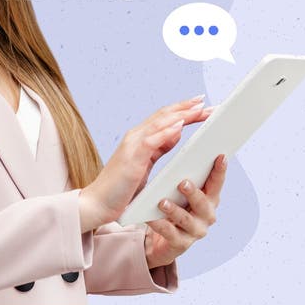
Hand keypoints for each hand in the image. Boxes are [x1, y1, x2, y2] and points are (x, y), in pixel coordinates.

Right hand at [78, 96, 214, 230]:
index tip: (201, 105)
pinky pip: (152, 140)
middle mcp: (135, 136)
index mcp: (139, 139)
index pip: (164, 118)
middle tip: (206, 100)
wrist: (98, 203)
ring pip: (160, 122)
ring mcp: (132, 145)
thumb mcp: (145, 165)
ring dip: (182, 114)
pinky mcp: (132, 157)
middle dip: (187, 107)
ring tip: (199, 107)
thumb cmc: (121, 188)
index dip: (183, 110)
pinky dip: (167, 131)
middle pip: (165, 115)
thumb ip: (159, 148)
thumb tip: (176, 133)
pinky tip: (181, 125)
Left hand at [144, 154, 227, 269]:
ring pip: (187, 220)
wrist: (154, 239)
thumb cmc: (167, 206)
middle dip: (195, 193)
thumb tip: (178, 129)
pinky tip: (151, 218)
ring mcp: (193, 231)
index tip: (220, 156)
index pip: (216, 181)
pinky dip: (160, 225)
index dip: (220, 170)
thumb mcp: (175, 186)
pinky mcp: (179, 245)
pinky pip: (170, 234)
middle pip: (205, 203)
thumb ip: (181, 164)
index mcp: (207, 197)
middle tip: (183, 182)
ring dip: (175, 210)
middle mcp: (205, 215)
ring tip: (162, 202)